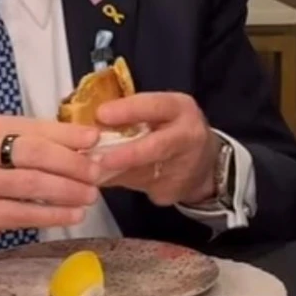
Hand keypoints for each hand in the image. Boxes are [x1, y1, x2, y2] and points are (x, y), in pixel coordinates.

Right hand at [0, 116, 101, 262]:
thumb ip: (26, 144)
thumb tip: (81, 145)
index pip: (36, 127)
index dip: (70, 134)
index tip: (97, 139)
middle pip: (37, 153)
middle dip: (74, 163)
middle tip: (99, 171)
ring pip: (33, 184)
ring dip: (69, 191)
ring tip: (91, 195)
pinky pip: (24, 213)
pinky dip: (53, 214)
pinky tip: (72, 216)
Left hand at [94, 92, 220, 206]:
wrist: (204, 163)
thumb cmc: (170, 129)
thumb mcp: (160, 112)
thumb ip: (133, 116)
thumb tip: (92, 124)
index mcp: (181, 109)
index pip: (156, 106)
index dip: (128, 110)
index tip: (101, 114)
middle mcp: (187, 136)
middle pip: (157, 146)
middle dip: (128, 154)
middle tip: (100, 159)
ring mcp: (184, 166)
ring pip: (143, 172)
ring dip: (114, 171)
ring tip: (91, 169)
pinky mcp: (173, 189)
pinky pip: (140, 187)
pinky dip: (119, 181)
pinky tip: (107, 177)